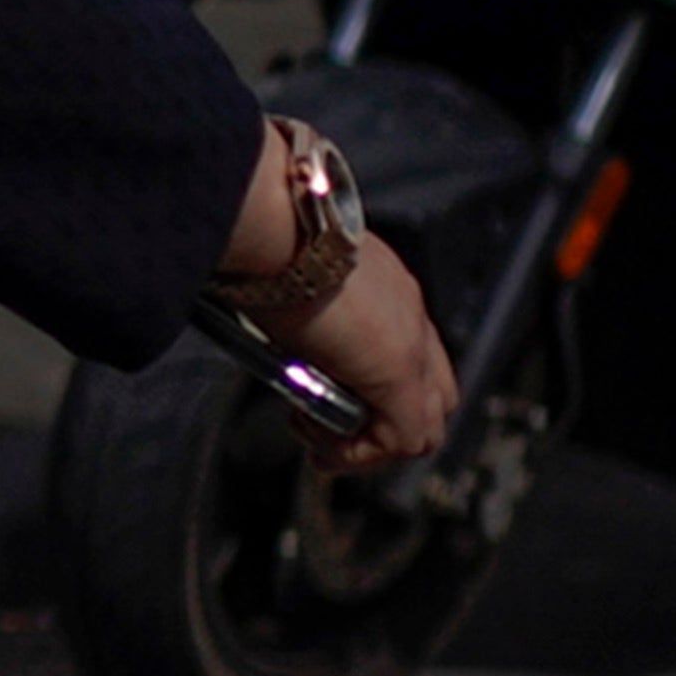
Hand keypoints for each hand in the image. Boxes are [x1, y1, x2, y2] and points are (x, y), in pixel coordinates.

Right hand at [221, 115, 461, 477]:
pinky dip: (358, 453)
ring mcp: (411, 342)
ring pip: (426, 426)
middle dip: (379, 424)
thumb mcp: (277, 273)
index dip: (374, 387)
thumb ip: (284, 298)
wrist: (274, 223)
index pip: (411, 350)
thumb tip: (241, 302)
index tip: (323, 393)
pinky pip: (402, 440)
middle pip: (435, 395)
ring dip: (365, 443)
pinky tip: (314, 437)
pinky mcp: (399, 372)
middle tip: (321, 422)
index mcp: (384, 283)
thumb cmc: (262, 237)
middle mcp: (408, 311)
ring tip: (310, 429)